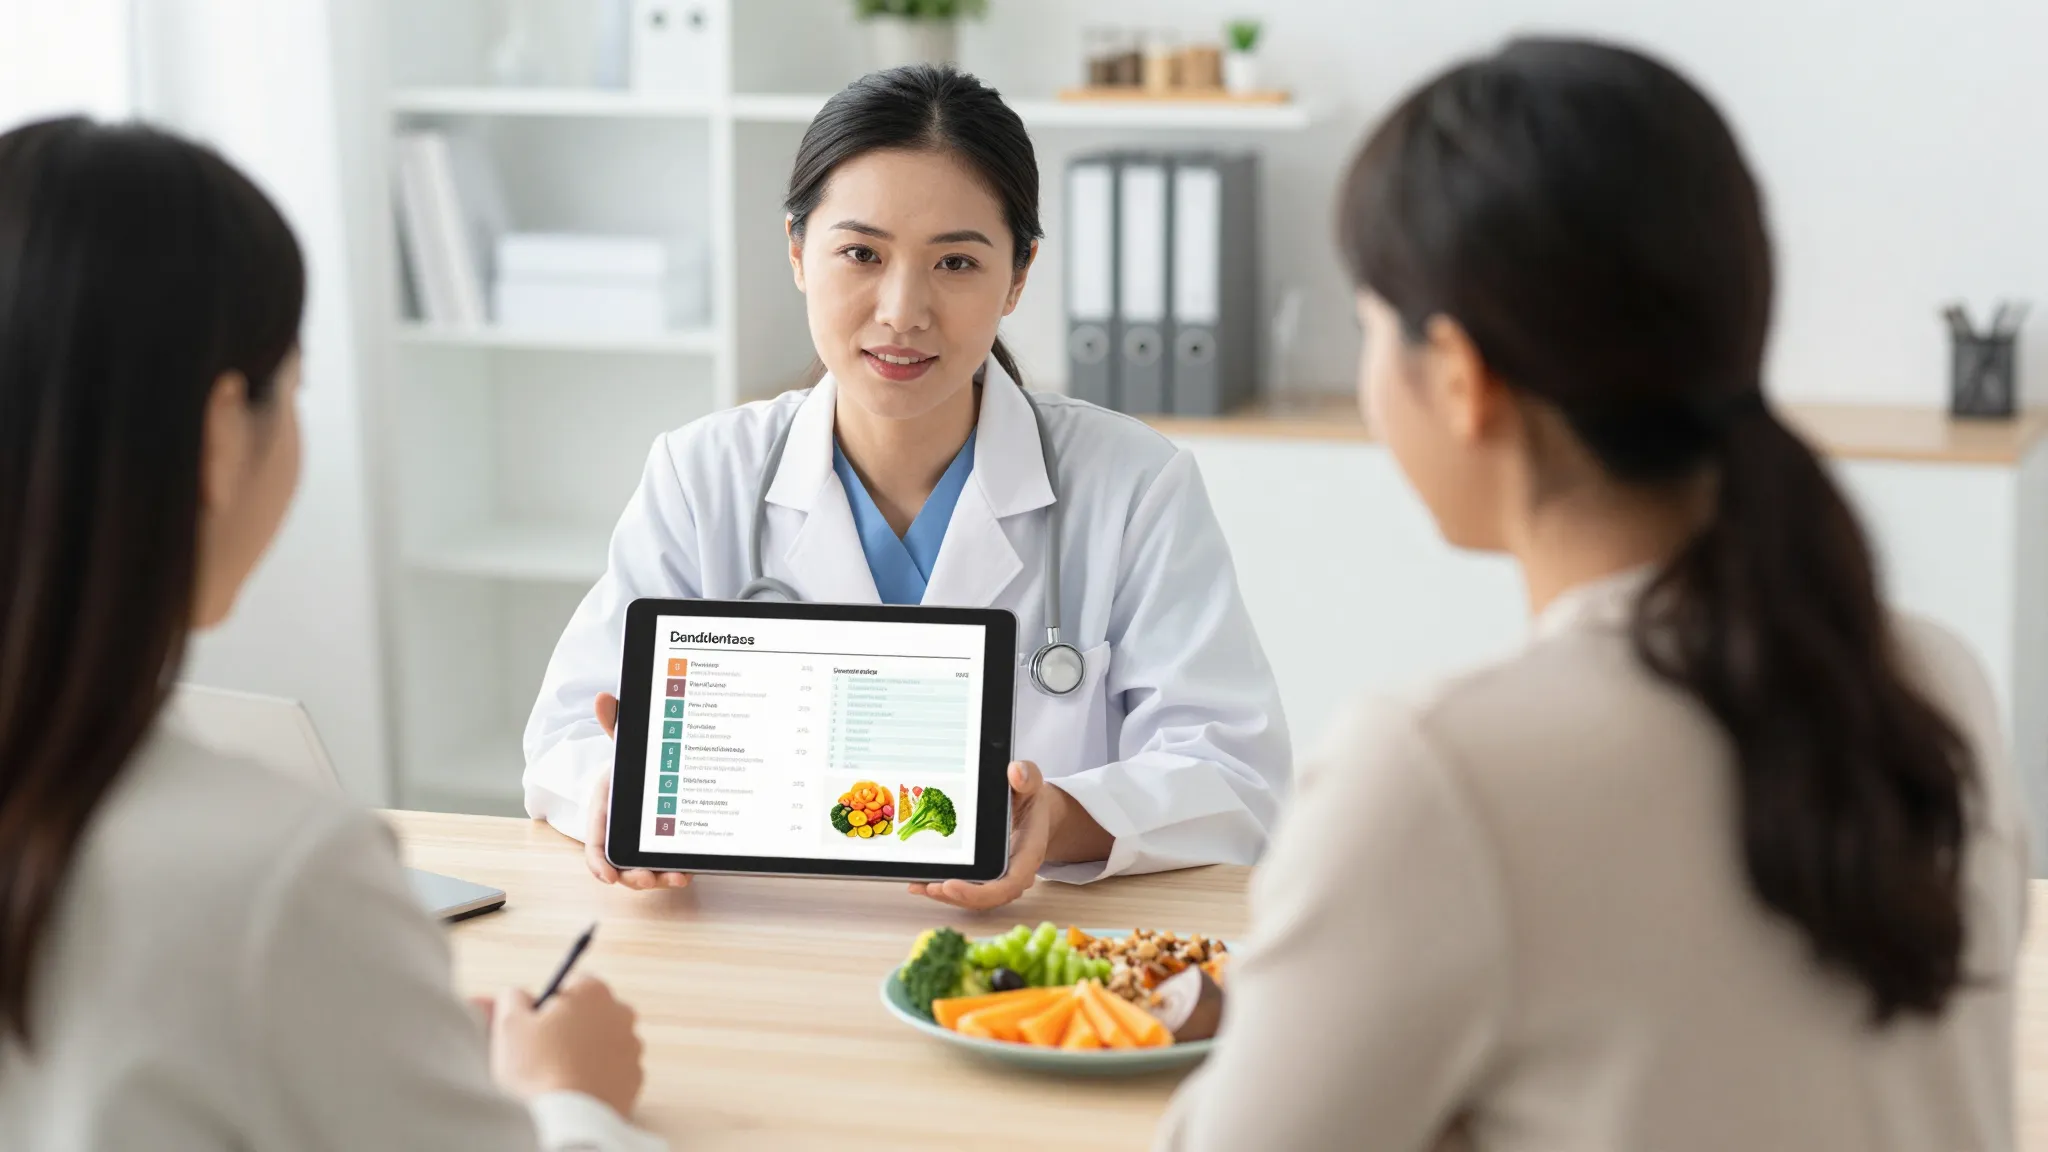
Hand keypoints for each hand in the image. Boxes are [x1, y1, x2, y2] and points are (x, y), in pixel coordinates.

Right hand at [488, 976, 645, 1118]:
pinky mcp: (634, 1079)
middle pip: (591, 1012)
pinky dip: (596, 1076)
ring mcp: (632, 1048)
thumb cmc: (536, 1068)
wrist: (565, 1119)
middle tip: (543, 1051)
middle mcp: (621, 1014)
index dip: (550, 1003)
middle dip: (570, 1026)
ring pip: (603, 1042)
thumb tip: (515, 994)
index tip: (536, 1024)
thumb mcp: (509, 1024)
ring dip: (584, 1052)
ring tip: (557, 1074)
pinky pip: (612, 1071)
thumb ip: (512, 998)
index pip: (572, 983)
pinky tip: (575, 1089)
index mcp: (593, 992)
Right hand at [584, 693, 690, 890]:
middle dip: (634, 877)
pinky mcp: (663, 845)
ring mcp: (642, 841)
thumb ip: (616, 724)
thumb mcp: (626, 741)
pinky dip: (675, 870)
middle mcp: (622, 832)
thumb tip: (604, 698)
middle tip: (650, 879)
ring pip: (645, 869)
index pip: (595, 843)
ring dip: (659, 878)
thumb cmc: (632, 762)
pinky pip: (666, 863)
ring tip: (677, 877)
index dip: (598, 863)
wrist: (655, 764)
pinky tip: (691, 870)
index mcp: (606, 811)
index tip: (608, 876)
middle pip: (620, 865)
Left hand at [909, 760, 1051, 910]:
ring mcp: (1000, 877)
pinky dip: (944, 890)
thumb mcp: (1031, 783)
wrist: (1034, 811)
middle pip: (988, 898)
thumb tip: (1016, 772)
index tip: (952, 884)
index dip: (981, 892)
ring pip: (974, 898)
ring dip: (946, 896)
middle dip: (957, 897)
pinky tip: (920, 882)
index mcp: (1029, 853)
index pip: (1009, 883)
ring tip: (918, 886)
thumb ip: (1027, 776)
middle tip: (929, 886)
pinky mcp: (985, 876)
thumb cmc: (1030, 799)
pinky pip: (967, 890)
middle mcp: (1015, 872)